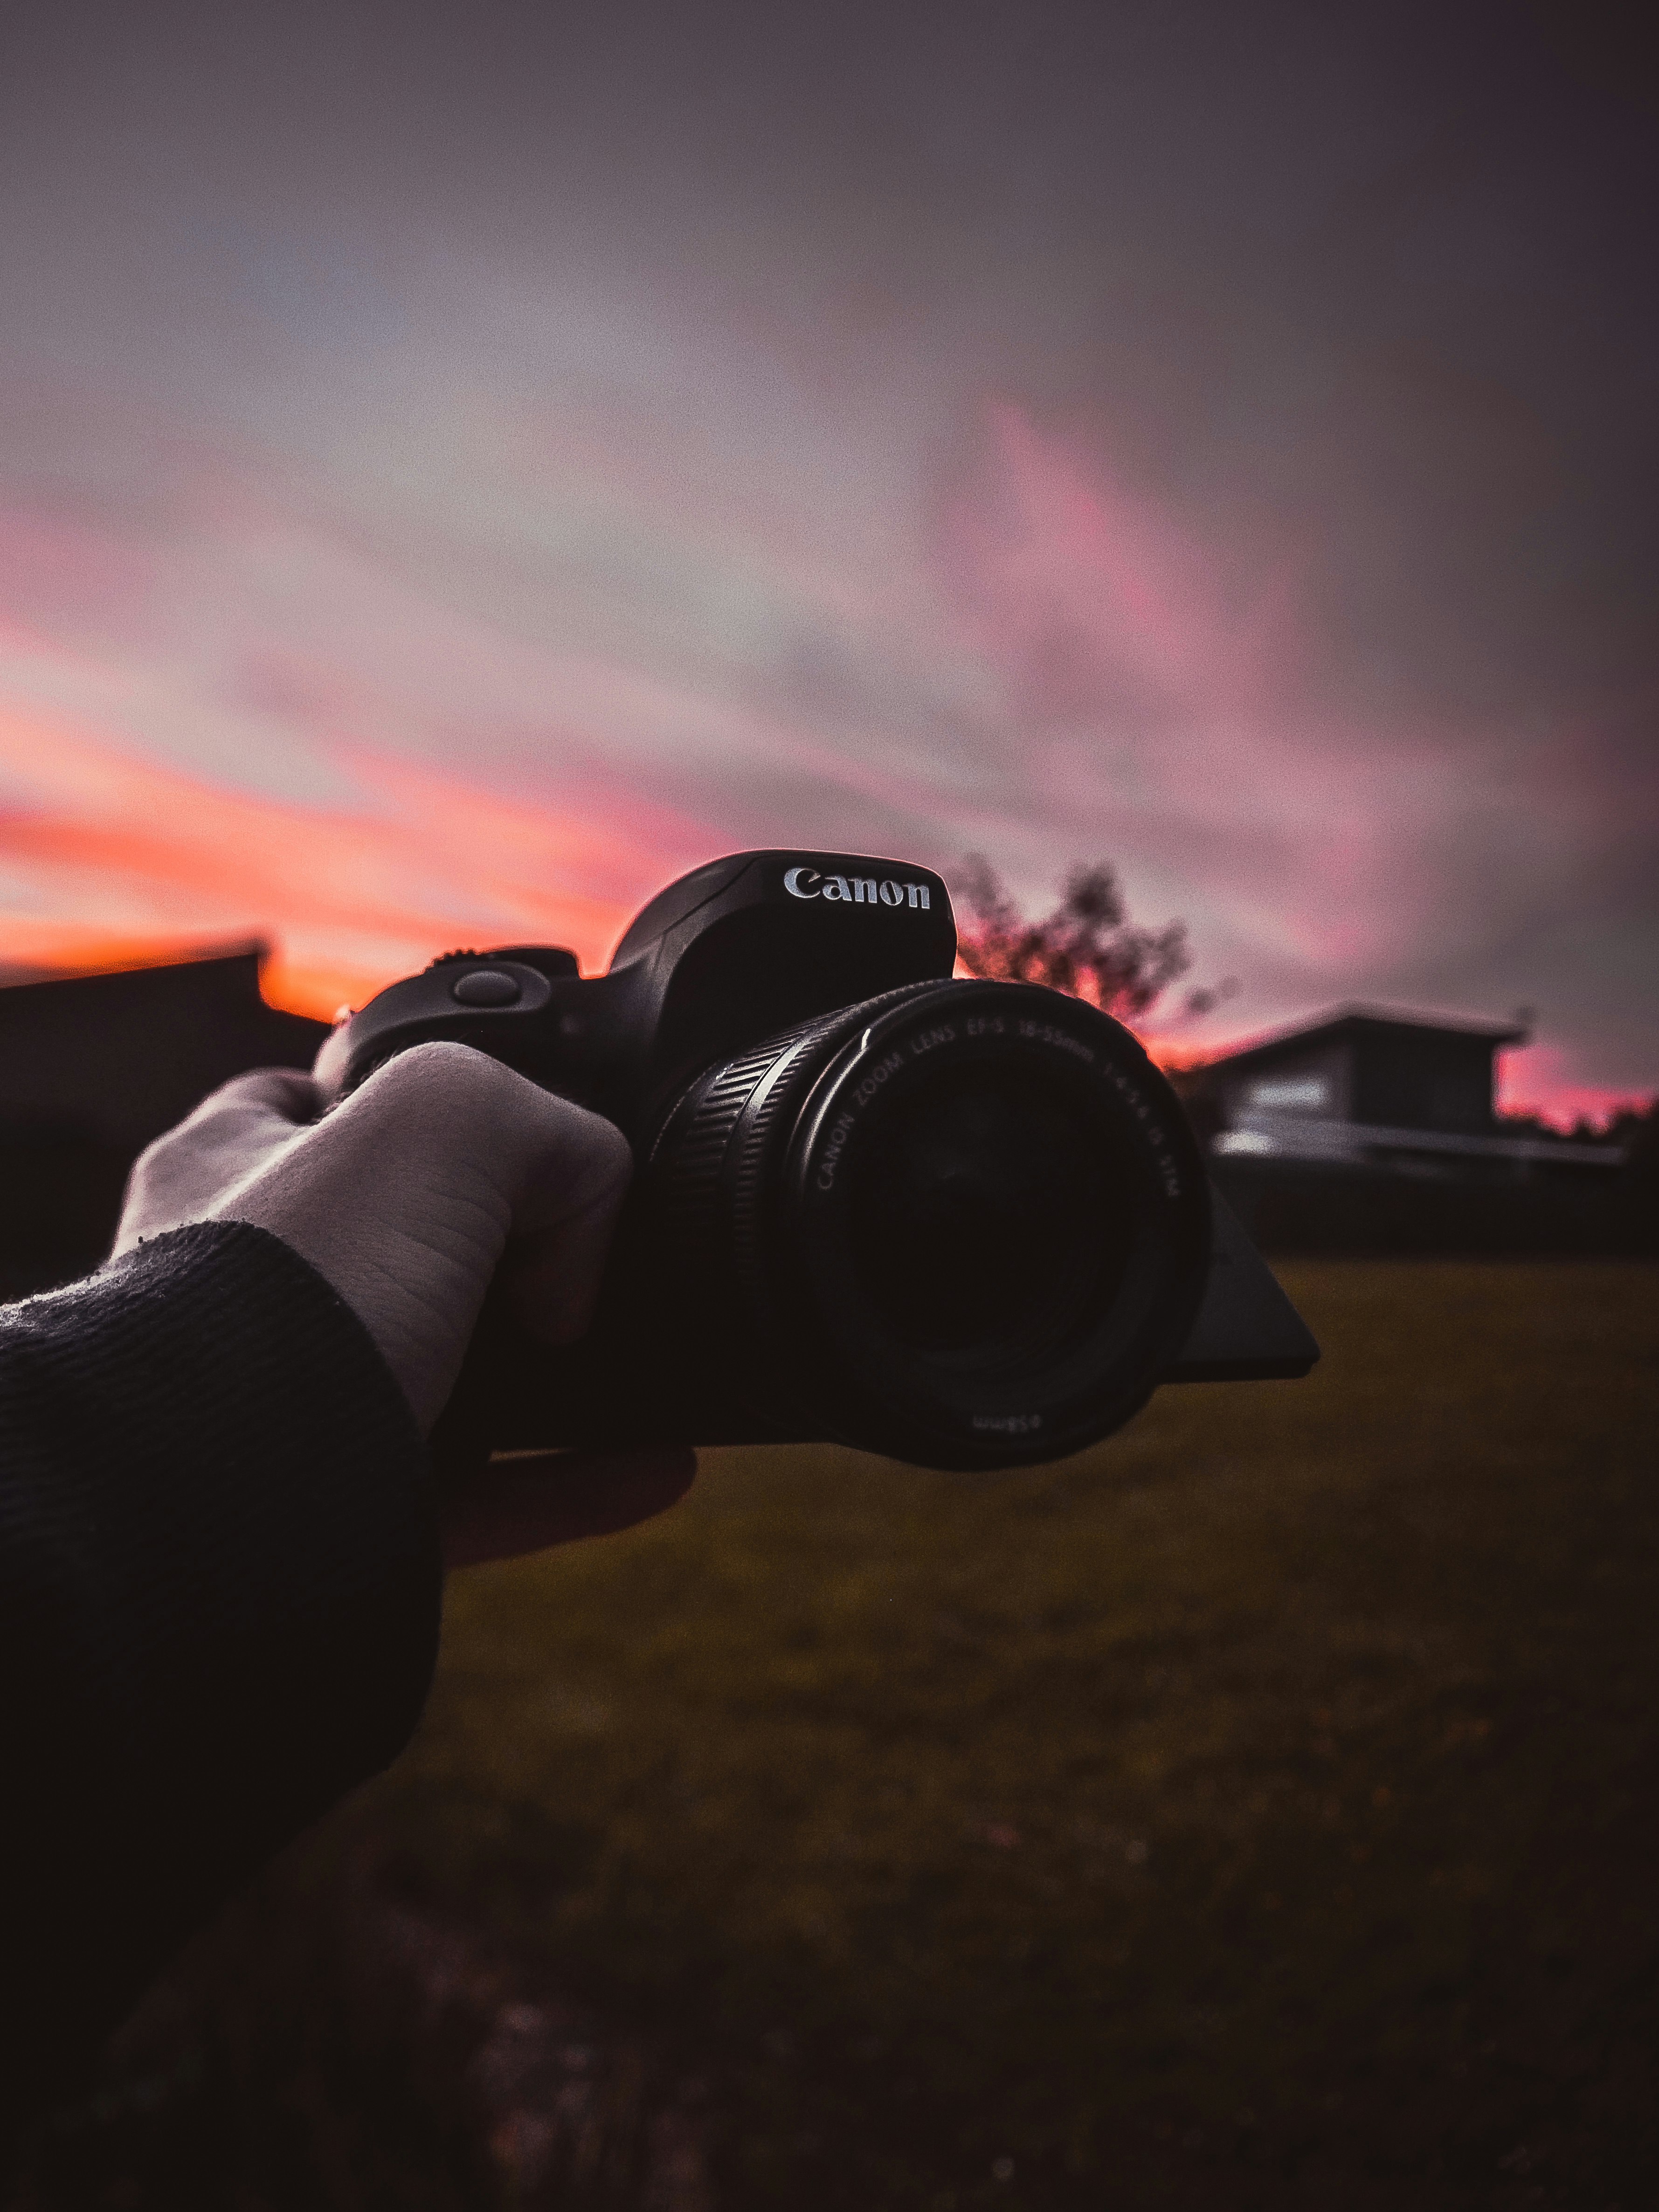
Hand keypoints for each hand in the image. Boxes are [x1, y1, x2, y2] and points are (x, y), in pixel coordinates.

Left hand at [114, 1042, 693, 1565]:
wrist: (214, 1508)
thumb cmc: (285, 1289)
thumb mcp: (447, 1115)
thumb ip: (545, 1130)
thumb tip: (576, 1247)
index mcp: (236, 1165)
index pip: (328, 1099)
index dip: (431, 1103)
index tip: (522, 1138)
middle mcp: (251, 1283)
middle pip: (411, 1246)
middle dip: (516, 1259)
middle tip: (593, 1264)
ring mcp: (293, 1401)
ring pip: (454, 1381)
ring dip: (566, 1379)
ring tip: (652, 1370)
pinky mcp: (340, 1512)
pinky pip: (484, 1497)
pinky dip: (574, 1483)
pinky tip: (661, 1465)